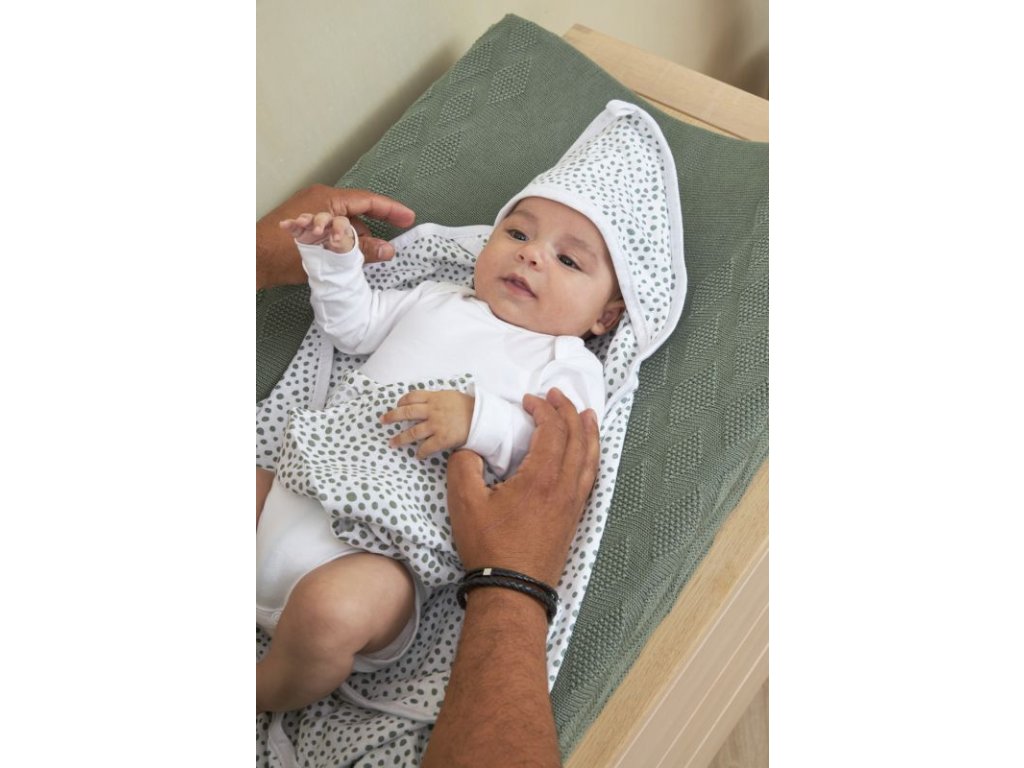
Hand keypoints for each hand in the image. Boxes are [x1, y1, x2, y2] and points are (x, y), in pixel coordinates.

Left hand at [257, 186, 415, 288]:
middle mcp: (320, 201)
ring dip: (356, 241)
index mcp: (327, 200)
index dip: (391, 209)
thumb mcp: (330, 253)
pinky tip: (347, 261)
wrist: (250, 260)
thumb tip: (388, 250)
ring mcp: (310, 213)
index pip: (368, 201)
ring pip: (344, 225)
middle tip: (393, 243)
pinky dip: (342, 244)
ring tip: (366, 260)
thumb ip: (362, 250)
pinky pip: (331, 231)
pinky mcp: (303, 226)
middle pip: (357, 214)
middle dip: (374, 231)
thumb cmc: (285, 253)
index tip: (409, 218)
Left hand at [381, 390, 474, 458]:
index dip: (401, 401)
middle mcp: (432, 411)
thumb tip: (425, 401)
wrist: (482, 418)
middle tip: (382, 421)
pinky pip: (427, 447)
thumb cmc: (468, 406)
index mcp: (434, 398)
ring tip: (392, 443)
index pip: (412, 397)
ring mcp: (436, 425)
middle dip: (392, 417)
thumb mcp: (450, 396)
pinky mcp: (442, 439)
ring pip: (412, 432)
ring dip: (400, 439)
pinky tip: (417, 455)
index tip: (397, 405)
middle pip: (406, 413)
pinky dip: (420, 452)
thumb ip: (436, 398)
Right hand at [445, 387, 599, 584]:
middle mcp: (564, 486)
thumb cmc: (489, 547)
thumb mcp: (464, 503)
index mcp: (541, 477)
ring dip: (588, 431)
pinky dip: (591, 456)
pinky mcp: (574, 517)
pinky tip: (586, 455)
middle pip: (577, 437)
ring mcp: (573, 503)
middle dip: (568, 411)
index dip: (543, 408)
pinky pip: (590, 477)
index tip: (528, 400)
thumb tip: (470, 451)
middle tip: (557, 395)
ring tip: (587, 414)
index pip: (552, 429)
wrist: (513, 591)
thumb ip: (464, 467)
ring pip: (590, 457)